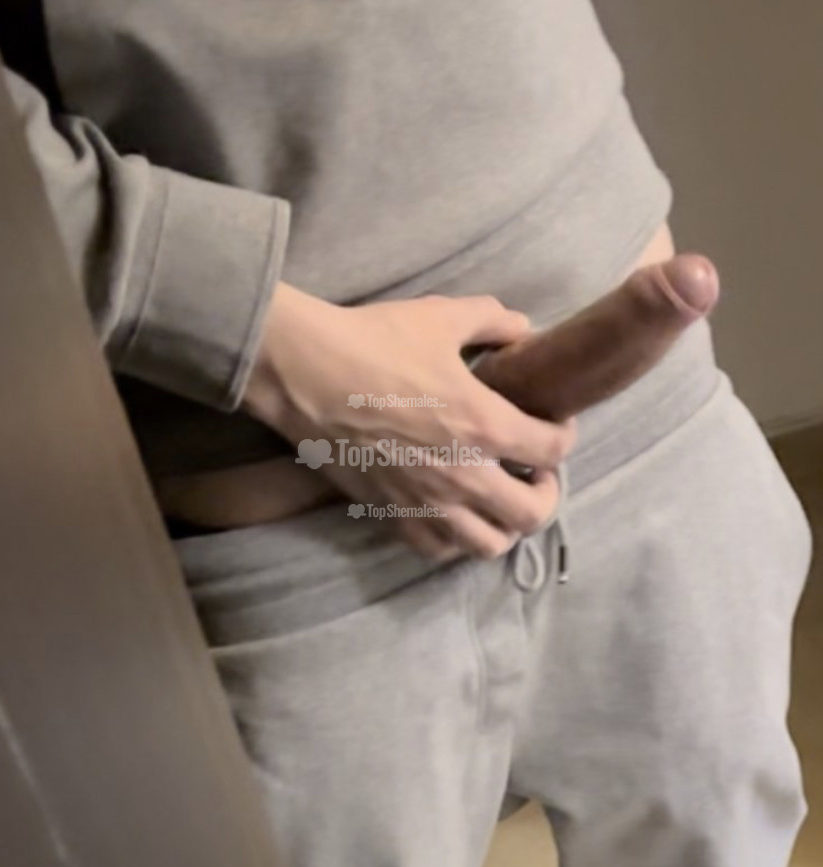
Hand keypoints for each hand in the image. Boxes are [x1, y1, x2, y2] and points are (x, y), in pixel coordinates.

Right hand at [244, 285, 573, 559]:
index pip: (553, 449)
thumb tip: (520, 327)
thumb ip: (492, 321)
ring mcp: (425, 501)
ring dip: (505, 525)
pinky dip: (456, 539)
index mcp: (484, 424)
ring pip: (489, 545)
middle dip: (546, 494)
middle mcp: (463, 474)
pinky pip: (437, 550)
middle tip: (534, 473)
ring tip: (497, 500)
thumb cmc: (373, 341)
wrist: (303, 372)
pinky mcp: (390, 514)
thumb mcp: (441, 316)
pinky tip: (453, 513)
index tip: (555, 425)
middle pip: (533, 514)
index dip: (564, 436)